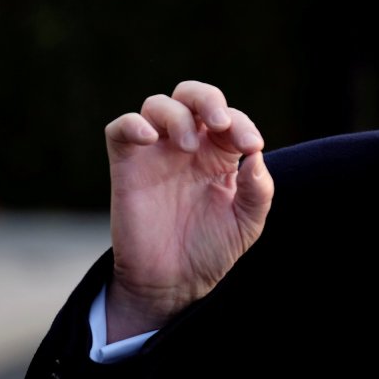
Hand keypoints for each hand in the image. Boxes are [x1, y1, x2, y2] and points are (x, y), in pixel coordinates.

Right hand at [103, 80, 273, 341]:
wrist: (173, 282)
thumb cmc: (212, 249)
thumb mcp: (247, 222)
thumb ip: (258, 190)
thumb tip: (255, 155)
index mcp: (219, 154)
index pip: (230, 119)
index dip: (242, 124)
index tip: (251, 147)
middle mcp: (188, 147)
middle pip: (192, 95)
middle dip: (207, 99)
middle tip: (220, 122)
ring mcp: (156, 153)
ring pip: (158, 105)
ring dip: (177, 115)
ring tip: (188, 147)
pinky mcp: (127, 166)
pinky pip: (120, 129)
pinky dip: (133, 124)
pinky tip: (151, 138)